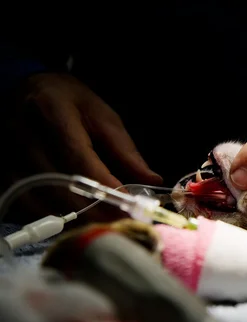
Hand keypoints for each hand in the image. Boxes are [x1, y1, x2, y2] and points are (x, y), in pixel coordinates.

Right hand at [1, 73, 161, 222]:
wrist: (28, 89)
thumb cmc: (69, 104)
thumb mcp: (102, 117)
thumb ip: (125, 151)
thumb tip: (153, 181)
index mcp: (52, 111)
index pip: (78, 156)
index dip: (103, 186)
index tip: (127, 206)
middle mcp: (22, 133)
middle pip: (58, 183)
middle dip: (92, 209)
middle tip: (119, 225)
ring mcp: (6, 154)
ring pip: (40, 198)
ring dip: (72, 219)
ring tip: (101, 227)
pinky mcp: (1, 171)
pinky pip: (24, 203)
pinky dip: (50, 217)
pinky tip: (73, 222)